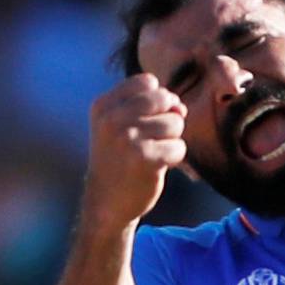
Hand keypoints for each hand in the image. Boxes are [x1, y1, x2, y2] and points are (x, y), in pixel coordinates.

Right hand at [83, 73, 187, 229]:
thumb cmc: (121, 159)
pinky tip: (157, 166)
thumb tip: (181, 107)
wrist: (107, 202)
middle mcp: (112, 119)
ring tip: (153, 153)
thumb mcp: (122, 125)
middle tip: (152, 139)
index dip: (157, 101)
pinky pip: (179, 147)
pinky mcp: (145, 159)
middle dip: (168, 118)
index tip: (145, 121)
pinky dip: (175, 158)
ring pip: (175, 123)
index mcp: (104, 105)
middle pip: (164, 99)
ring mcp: (127, 138)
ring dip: (172, 140)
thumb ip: (152, 106)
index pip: (147, 82)